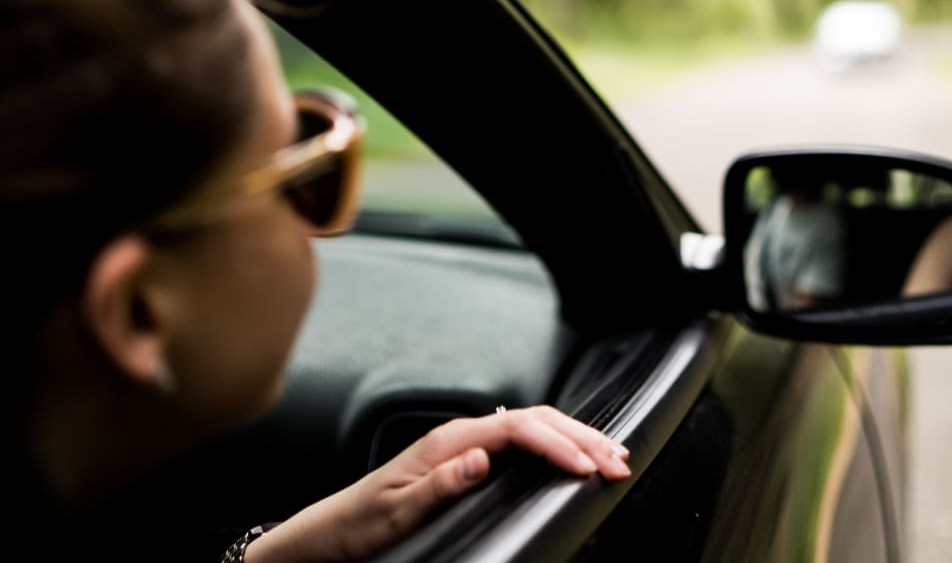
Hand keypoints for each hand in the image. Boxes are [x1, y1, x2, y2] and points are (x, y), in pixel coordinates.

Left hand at [245, 406, 630, 562]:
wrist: (332, 532)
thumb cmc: (362, 524)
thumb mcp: (397, 512)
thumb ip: (440, 483)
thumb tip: (481, 457)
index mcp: (450, 440)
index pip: (518, 428)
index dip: (557, 444)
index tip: (586, 466)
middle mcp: (462, 434)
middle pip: (536, 420)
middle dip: (581, 436)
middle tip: (619, 459)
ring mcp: (468, 444)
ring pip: (534, 426)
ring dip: (575, 437)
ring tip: (610, 453)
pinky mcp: (469, 458)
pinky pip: (524, 441)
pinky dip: (556, 445)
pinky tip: (573, 455)